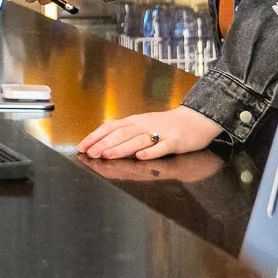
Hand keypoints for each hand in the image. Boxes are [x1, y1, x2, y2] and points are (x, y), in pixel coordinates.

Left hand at [78, 104, 221, 160]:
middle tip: (91, 153)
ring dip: (121, 148)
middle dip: (104, 144)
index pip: (111, 127)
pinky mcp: (175, 141)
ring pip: (138, 140)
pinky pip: (161, 147)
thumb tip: (101, 144)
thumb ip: (125, 133)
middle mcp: (145, 125)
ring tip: (107, 155)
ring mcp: (160, 133)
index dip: (95, 136)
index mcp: (135, 121)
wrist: (195, 120)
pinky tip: (140, 157)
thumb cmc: (166, 125)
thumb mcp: (143, 124)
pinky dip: (150, 152)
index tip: (82, 147)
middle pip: (122, 134)